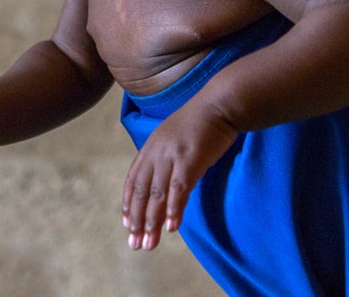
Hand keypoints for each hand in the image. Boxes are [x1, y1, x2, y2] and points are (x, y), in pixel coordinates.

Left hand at [122, 102, 239, 250]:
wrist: (221, 103)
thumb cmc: (203, 121)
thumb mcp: (175, 137)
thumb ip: (165, 156)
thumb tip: (164, 180)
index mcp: (151, 146)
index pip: (133, 179)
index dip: (129, 203)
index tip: (127, 224)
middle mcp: (157, 152)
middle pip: (142, 192)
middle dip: (137, 221)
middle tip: (135, 244)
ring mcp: (172, 156)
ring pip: (157, 195)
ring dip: (152, 222)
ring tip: (149, 244)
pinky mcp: (190, 159)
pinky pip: (179, 189)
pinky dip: (173, 210)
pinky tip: (172, 227)